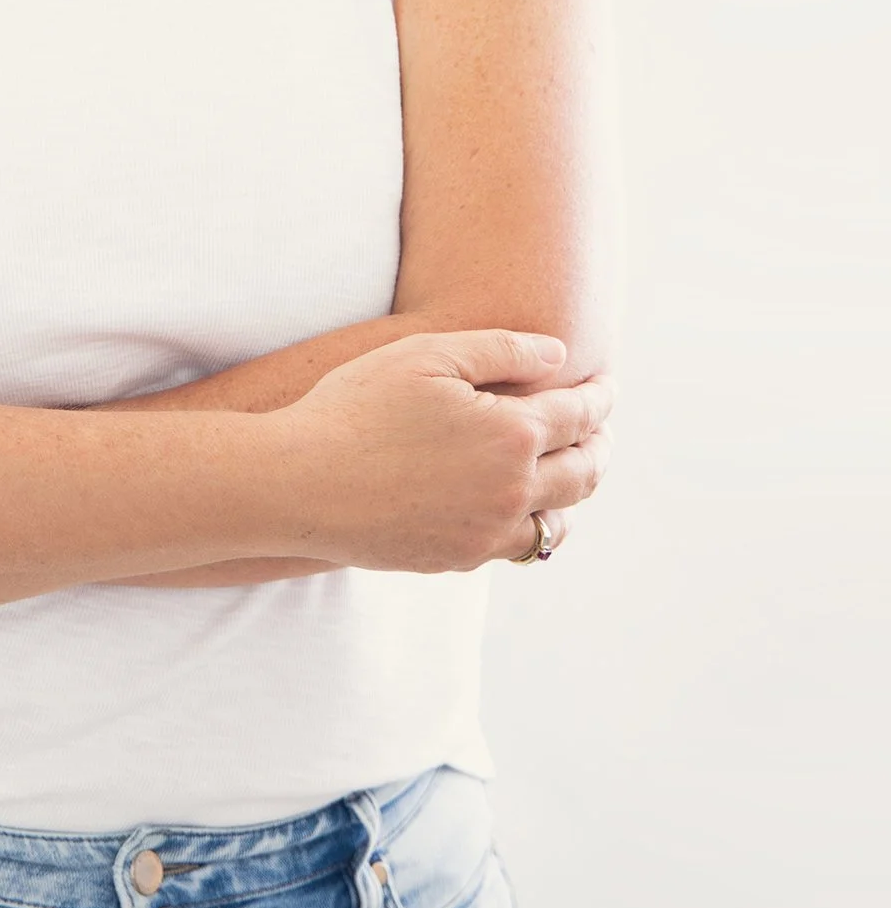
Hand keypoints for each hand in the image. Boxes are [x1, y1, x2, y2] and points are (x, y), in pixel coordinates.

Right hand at [280, 329, 613, 571]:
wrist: (300, 483)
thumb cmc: (357, 406)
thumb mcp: (428, 354)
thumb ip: (503, 349)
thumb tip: (559, 355)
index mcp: (513, 433)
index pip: (580, 414)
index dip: (600, 396)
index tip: (606, 385)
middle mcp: (513, 489)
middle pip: (585, 471)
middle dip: (600, 444)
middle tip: (601, 428)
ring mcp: (488, 531)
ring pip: (559, 519)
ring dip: (575, 491)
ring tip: (571, 469)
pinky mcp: (459, 558)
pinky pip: (517, 545)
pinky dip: (535, 524)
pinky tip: (522, 506)